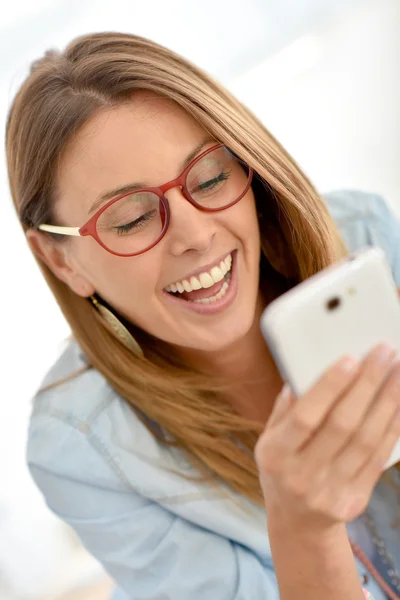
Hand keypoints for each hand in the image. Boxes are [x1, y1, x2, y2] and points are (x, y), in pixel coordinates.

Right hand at [255, 344, 399, 530]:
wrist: (296, 522)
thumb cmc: (281, 468)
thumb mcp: (268, 439)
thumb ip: (285, 409)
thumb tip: (304, 373)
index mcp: (275, 455)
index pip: (305, 417)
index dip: (329, 387)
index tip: (350, 358)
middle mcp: (302, 476)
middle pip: (343, 425)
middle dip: (367, 384)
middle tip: (383, 353)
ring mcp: (331, 491)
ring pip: (367, 440)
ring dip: (387, 401)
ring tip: (398, 371)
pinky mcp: (355, 500)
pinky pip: (379, 458)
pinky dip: (392, 426)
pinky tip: (398, 402)